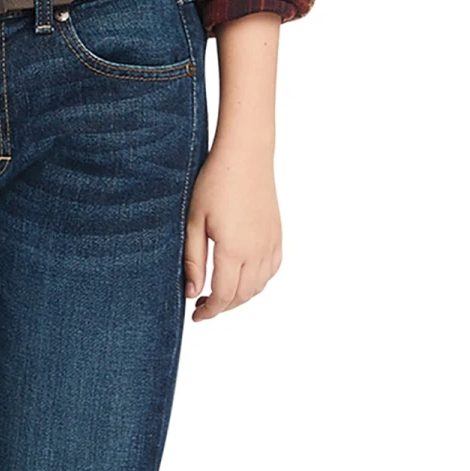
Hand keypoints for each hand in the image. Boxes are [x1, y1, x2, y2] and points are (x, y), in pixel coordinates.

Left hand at [182, 141, 282, 319]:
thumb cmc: (215, 181)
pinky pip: (271, 270)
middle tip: (203, 304)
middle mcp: (257, 252)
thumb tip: (192, 292)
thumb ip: (193, 259)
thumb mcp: (194, 220)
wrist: (245, 155)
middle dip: (223, 306)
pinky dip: (258, 281)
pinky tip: (244, 275)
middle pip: (242, 296)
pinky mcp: (277, 234)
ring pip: (259, 286)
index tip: (196, 316)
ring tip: (220, 292)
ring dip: (240, 296)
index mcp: (234, 250)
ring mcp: (270, 244)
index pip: (223, 296)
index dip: (209, 311)